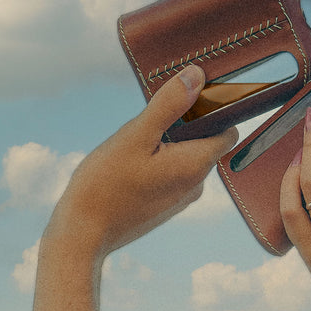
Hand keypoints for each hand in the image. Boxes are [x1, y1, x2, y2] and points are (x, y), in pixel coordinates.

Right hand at [47, 66, 237, 258]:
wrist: (83, 235)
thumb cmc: (105, 184)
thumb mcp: (136, 135)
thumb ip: (169, 104)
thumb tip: (197, 75)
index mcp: (196, 165)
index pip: (228, 130)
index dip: (213, 111)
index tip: (182, 101)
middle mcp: (197, 185)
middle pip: (204, 142)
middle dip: (182, 126)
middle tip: (146, 125)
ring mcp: (181, 199)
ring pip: (185, 157)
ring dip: (166, 145)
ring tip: (133, 148)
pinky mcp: (165, 207)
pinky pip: (171, 175)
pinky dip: (157, 163)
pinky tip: (129, 166)